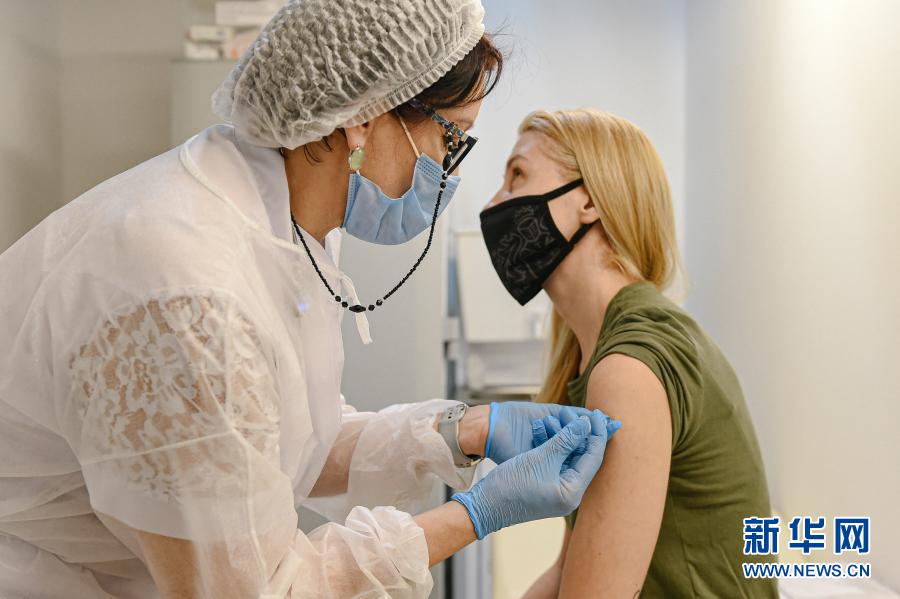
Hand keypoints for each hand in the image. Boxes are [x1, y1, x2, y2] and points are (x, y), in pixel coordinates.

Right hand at [451, 411, 617, 538]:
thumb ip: (566, 440)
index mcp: (573, 492)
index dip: (596, 434)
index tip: (596, 414)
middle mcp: (569, 494)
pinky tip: (551, 429)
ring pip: (570, 457)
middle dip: (582, 433)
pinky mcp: (546, 487)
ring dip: (566, 436)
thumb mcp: (542, 457)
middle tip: (585, 412)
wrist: (484, 504)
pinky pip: (558, 461)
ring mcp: (557, 491)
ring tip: (560, 415)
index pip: (593, 458)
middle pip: (584, 458)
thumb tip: (586, 424)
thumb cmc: (512, 484)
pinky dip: (556, 444)